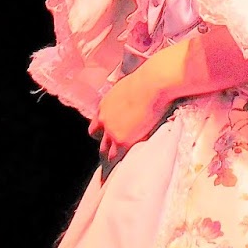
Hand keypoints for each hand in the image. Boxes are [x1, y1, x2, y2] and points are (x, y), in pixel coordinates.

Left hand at [89, 60, 175, 178]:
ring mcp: (111, 131)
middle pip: (95, 135)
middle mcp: (103, 118)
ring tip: (115, 165)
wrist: (152, 85)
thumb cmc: (148, 80)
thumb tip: (136, 92)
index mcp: (105, 104)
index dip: (104, 128)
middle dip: (103, 142)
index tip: (111, 133)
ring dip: (110, 156)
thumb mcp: (129, 86)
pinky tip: (124, 167)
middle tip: (111, 150)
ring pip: (104, 150)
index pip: (98, 121)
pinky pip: (116, 157)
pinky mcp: (121, 141)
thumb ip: (126, 95)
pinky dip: (119, 162)